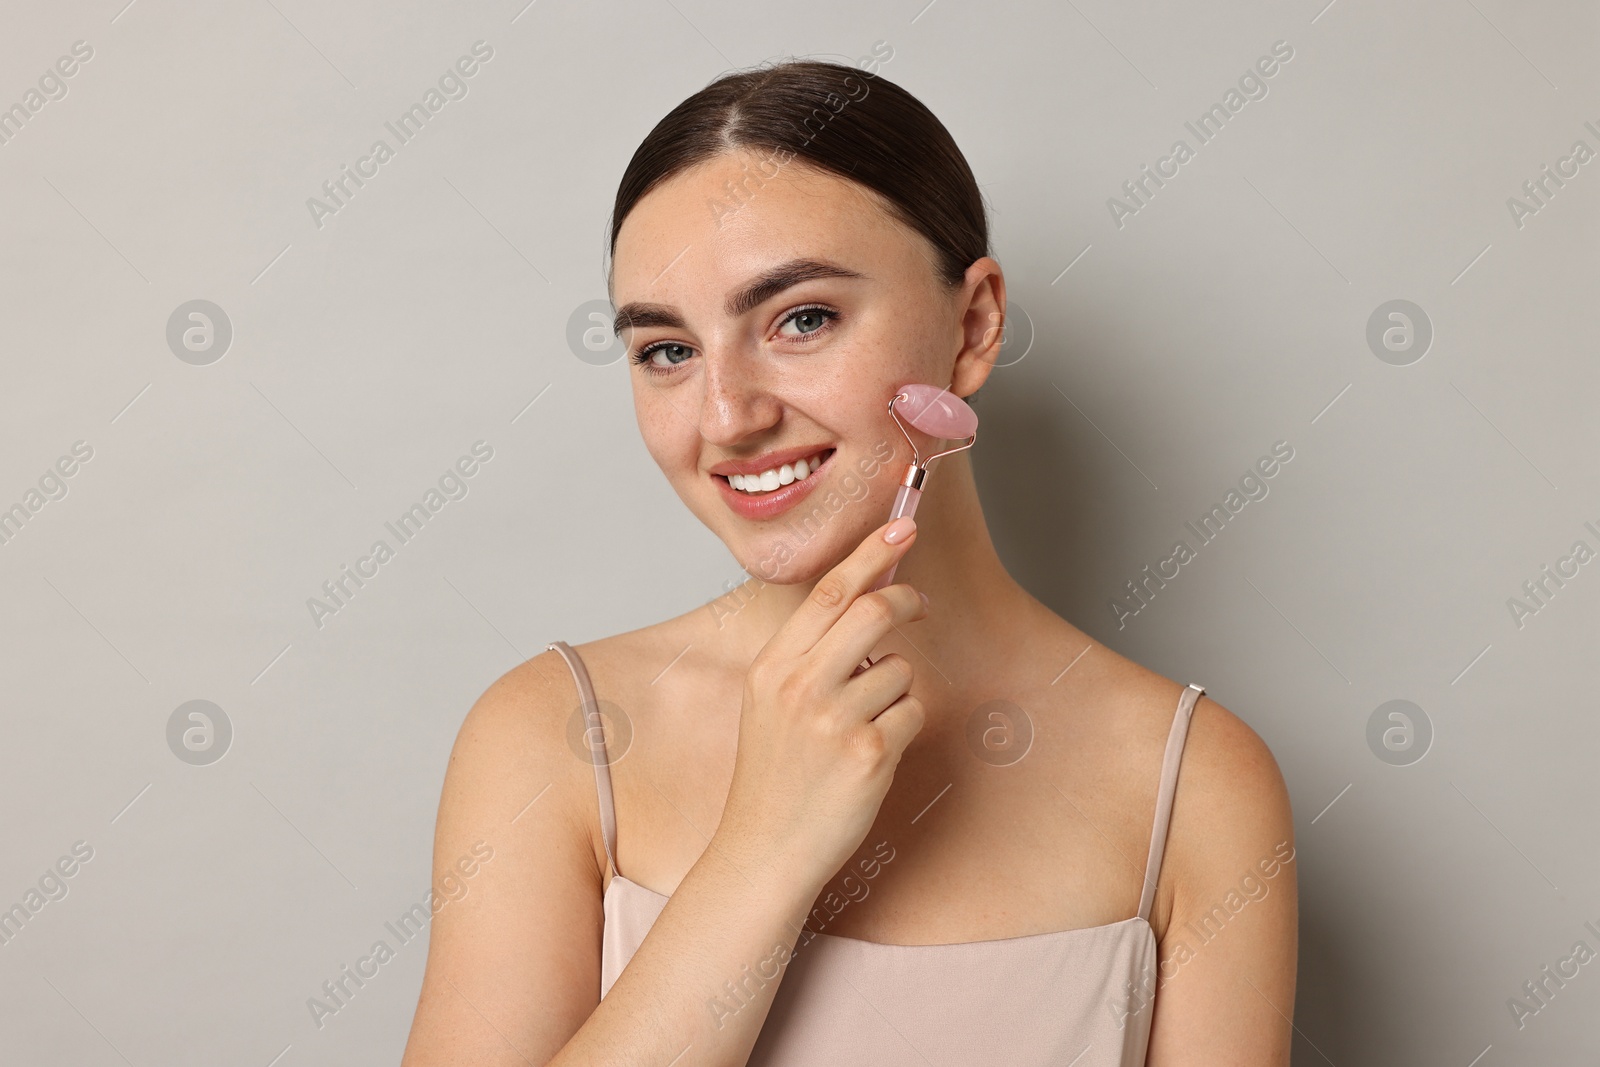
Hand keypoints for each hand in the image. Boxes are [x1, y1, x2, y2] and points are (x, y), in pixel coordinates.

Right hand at [714, 517, 928, 892]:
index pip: (827, 593)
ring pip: (899, 669)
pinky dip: (903, 727)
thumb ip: (806, 656)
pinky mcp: (870, 754)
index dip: (869, 555)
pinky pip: (912, 712)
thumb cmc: (773, 776)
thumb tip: (861, 604)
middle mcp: (801, 687)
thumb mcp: (768, 704)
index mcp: (772, 667)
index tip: (902, 528)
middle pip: (872, 612)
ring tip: (864, 726)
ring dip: (895, 689)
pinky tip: (872, 754)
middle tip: (922, 603)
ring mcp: (836, 720)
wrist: (764, 851)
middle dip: (906, 599)